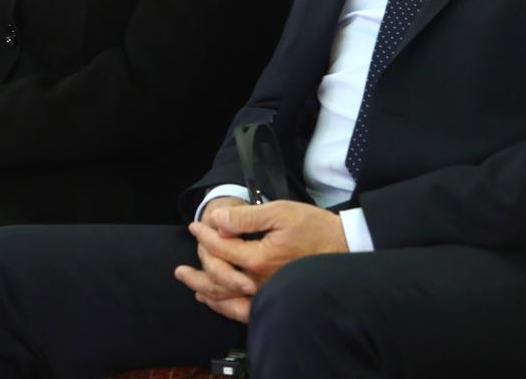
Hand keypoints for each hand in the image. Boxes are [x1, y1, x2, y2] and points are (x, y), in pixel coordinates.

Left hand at [178, 200, 347, 322]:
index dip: (204, 235)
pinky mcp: (274, 300)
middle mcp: (260, 282)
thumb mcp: (280, 213)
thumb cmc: (314, 228)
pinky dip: (224, 307)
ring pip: (225, 297)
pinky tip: (213, 301)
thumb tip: (216, 220)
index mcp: (260, 259)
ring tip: (188, 281)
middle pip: (217, 277)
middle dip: (197, 267)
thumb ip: (246, 218)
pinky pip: (243, 312)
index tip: (195, 226)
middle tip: (182, 261)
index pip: (221, 249)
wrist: (343, 247)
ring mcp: (267, 295)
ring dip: (203, 288)